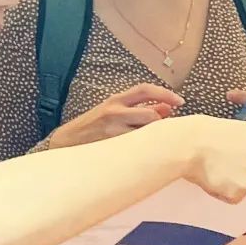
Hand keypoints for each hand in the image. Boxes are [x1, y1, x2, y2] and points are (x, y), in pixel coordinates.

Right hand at [51, 84, 183, 148]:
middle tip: (164, 132)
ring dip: (153, 138)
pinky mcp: (111, 147)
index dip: (165, 94)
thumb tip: (167, 108)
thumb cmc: (92, 128)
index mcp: (115, 100)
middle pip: (151, 115)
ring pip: (146, 134)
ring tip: (152, 144)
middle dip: (161, 124)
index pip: (145, 90)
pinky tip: (143, 154)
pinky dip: (144, 150)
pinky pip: (136, 148)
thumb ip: (138, 109)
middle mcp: (114, 112)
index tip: (180, 101)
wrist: (65, 143)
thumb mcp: (112, 112)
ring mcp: (112, 131)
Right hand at [172, 114, 245, 202]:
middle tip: (219, 164)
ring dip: (231, 182)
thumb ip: (240, 141)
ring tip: (212, 170)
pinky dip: (222, 193)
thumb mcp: (228, 127)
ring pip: (244, 184)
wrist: (188, 145)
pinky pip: (233, 197)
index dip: (240, 154)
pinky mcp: (241, 191)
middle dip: (239, 169)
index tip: (229, 154)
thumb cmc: (199, 133)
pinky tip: (211, 179)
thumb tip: (237, 153)